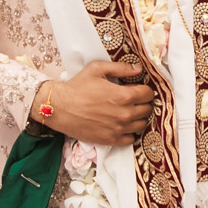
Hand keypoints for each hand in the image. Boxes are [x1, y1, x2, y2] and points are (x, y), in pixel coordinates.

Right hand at [34, 61, 154, 143]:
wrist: (59, 107)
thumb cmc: (76, 87)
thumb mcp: (97, 69)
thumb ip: (120, 68)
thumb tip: (138, 68)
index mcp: (123, 96)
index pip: (148, 94)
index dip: (144, 90)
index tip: (138, 89)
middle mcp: (124, 114)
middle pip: (147, 110)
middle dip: (143, 103)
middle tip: (134, 100)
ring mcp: (118, 129)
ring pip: (141, 125)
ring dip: (138, 118)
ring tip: (129, 112)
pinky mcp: (110, 140)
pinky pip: (131, 139)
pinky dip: (130, 132)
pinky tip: (122, 125)